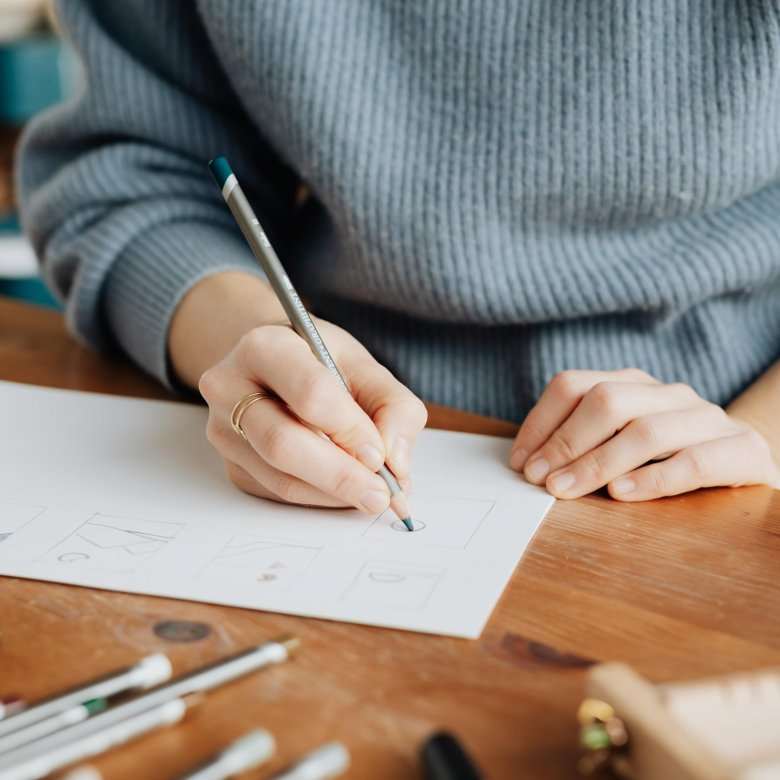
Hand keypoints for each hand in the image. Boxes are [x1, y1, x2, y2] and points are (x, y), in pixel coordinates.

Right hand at [198, 318, 426, 512]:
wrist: (272, 364)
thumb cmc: (319, 360)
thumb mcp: (363, 365)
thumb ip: (393, 406)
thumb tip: (396, 462)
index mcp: (265, 347)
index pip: (310, 393)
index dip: (349, 429)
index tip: (380, 455)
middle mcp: (231, 387)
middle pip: (283, 443)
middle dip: (340, 475)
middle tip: (381, 494)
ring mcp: (224, 430)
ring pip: (279, 477)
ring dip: (333, 494)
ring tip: (373, 495)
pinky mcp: (233, 464)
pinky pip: (278, 492)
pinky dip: (320, 498)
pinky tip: (345, 491)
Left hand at [509, 369, 779, 500]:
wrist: (748, 465)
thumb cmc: (668, 460)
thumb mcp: (621, 446)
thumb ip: (583, 445)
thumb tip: (528, 464)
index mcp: (633, 385)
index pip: (573, 386)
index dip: (540, 422)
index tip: (519, 461)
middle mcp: (668, 394)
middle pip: (607, 401)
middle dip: (565, 442)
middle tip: (539, 478)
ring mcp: (706, 418)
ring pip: (646, 430)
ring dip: (598, 463)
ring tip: (566, 489)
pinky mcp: (742, 450)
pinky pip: (695, 461)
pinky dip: (653, 478)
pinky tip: (622, 494)